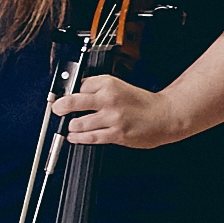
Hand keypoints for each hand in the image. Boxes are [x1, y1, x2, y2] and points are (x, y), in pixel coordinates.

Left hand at [53, 75, 187, 148]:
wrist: (166, 116)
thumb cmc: (140, 102)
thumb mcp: (119, 86)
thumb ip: (97, 88)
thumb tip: (72, 92)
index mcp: (109, 84)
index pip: (79, 86)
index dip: (71, 92)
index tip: (63, 97)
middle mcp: (109, 99)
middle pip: (72, 102)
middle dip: (59, 107)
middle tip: (57, 109)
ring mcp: (112, 118)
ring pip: (78, 123)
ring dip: (71, 126)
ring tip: (72, 125)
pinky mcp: (116, 134)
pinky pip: (89, 138)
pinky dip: (78, 138)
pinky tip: (74, 136)